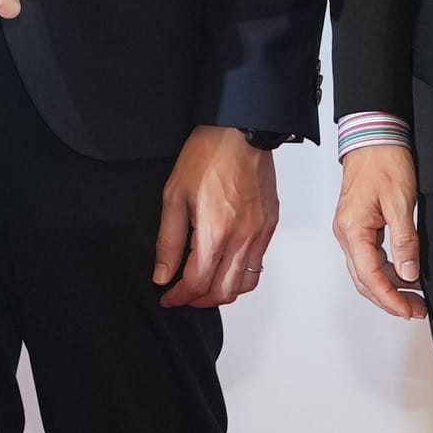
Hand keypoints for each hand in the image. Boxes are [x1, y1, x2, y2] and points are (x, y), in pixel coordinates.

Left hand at [150, 125, 279, 310]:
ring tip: (204, 286)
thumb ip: (169, 241)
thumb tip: (163, 275)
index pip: (197, 283)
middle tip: (182, 295)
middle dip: (199, 300)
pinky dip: (241, 276)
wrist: (241, 132)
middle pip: (222, 292)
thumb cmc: (207, 156)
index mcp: (215, 233)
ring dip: (222, 293)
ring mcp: (260, 234)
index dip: (179, 297)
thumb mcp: (174, 196)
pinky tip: (225, 267)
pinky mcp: (270, 226)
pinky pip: (258, 265)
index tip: (168, 296)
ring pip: (244, 284)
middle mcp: (242, 239)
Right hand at [332, 140, 424, 320]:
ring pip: (366, 271)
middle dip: (390, 299)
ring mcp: (350, 231)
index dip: (390, 298)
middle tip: (418, 310)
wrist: (374, 137)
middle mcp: (346, 233)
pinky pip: (369, 257)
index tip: (409, 310)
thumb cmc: (384, 162)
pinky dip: (387, 271)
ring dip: (390, 287)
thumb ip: (405, 241)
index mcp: (353, 229)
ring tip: (416, 298)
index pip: (370, 276)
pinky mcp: (359, 226)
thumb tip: (409, 274)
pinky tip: (406, 276)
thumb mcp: (401, 203)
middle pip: (364, 280)